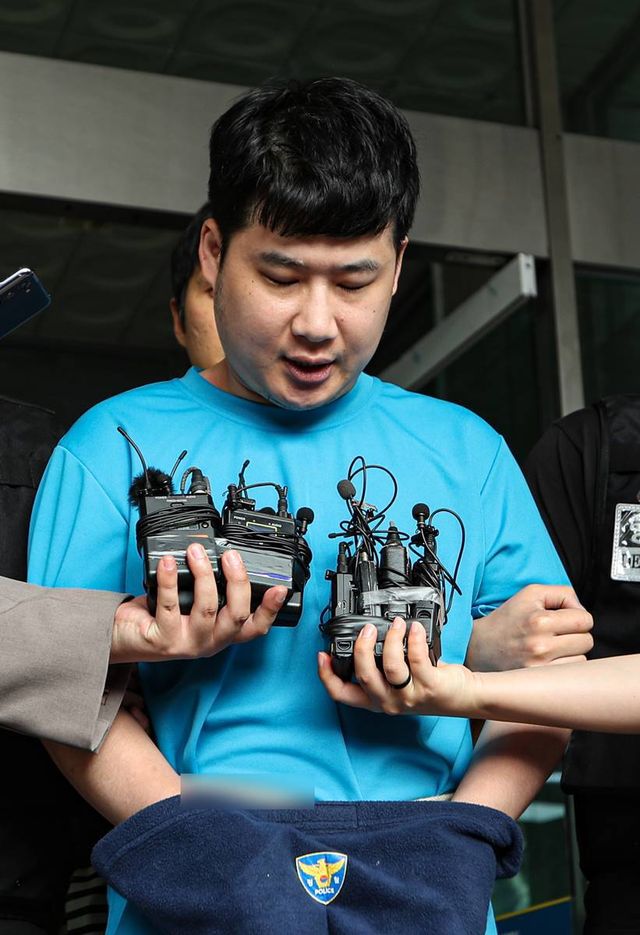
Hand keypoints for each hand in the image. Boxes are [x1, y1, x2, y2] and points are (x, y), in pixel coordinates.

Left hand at [111, 543, 286, 662]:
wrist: (125, 638)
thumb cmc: (161, 618)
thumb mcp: (194, 607)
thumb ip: (212, 591)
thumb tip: (220, 556)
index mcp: (222, 633)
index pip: (255, 626)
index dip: (271, 609)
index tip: (280, 588)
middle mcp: (210, 642)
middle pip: (236, 615)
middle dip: (237, 581)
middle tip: (231, 556)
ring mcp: (188, 643)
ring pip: (207, 608)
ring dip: (204, 574)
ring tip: (196, 552)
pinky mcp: (164, 639)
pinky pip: (171, 605)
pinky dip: (170, 579)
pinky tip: (169, 563)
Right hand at [318, 617, 477, 716]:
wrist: (460, 697)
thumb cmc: (427, 685)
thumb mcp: (395, 682)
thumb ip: (378, 667)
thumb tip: (364, 638)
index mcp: (376, 700)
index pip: (342, 694)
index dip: (327, 675)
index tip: (323, 655)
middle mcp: (389, 701)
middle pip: (364, 676)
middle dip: (362, 647)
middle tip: (367, 629)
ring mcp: (409, 696)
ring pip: (390, 666)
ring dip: (391, 639)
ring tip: (396, 623)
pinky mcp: (429, 686)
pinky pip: (416, 658)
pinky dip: (414, 638)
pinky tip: (414, 628)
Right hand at [465, 584, 592, 671]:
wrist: (477, 648)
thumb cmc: (507, 619)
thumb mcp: (530, 594)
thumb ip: (562, 594)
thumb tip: (583, 610)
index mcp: (540, 620)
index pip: (585, 620)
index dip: (577, 618)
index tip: (563, 620)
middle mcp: (541, 644)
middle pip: (587, 641)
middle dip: (576, 636)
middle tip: (556, 635)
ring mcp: (540, 667)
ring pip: (582, 660)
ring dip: (572, 654)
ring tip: (551, 649)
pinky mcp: (538, 683)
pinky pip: (570, 676)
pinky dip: (564, 668)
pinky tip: (549, 663)